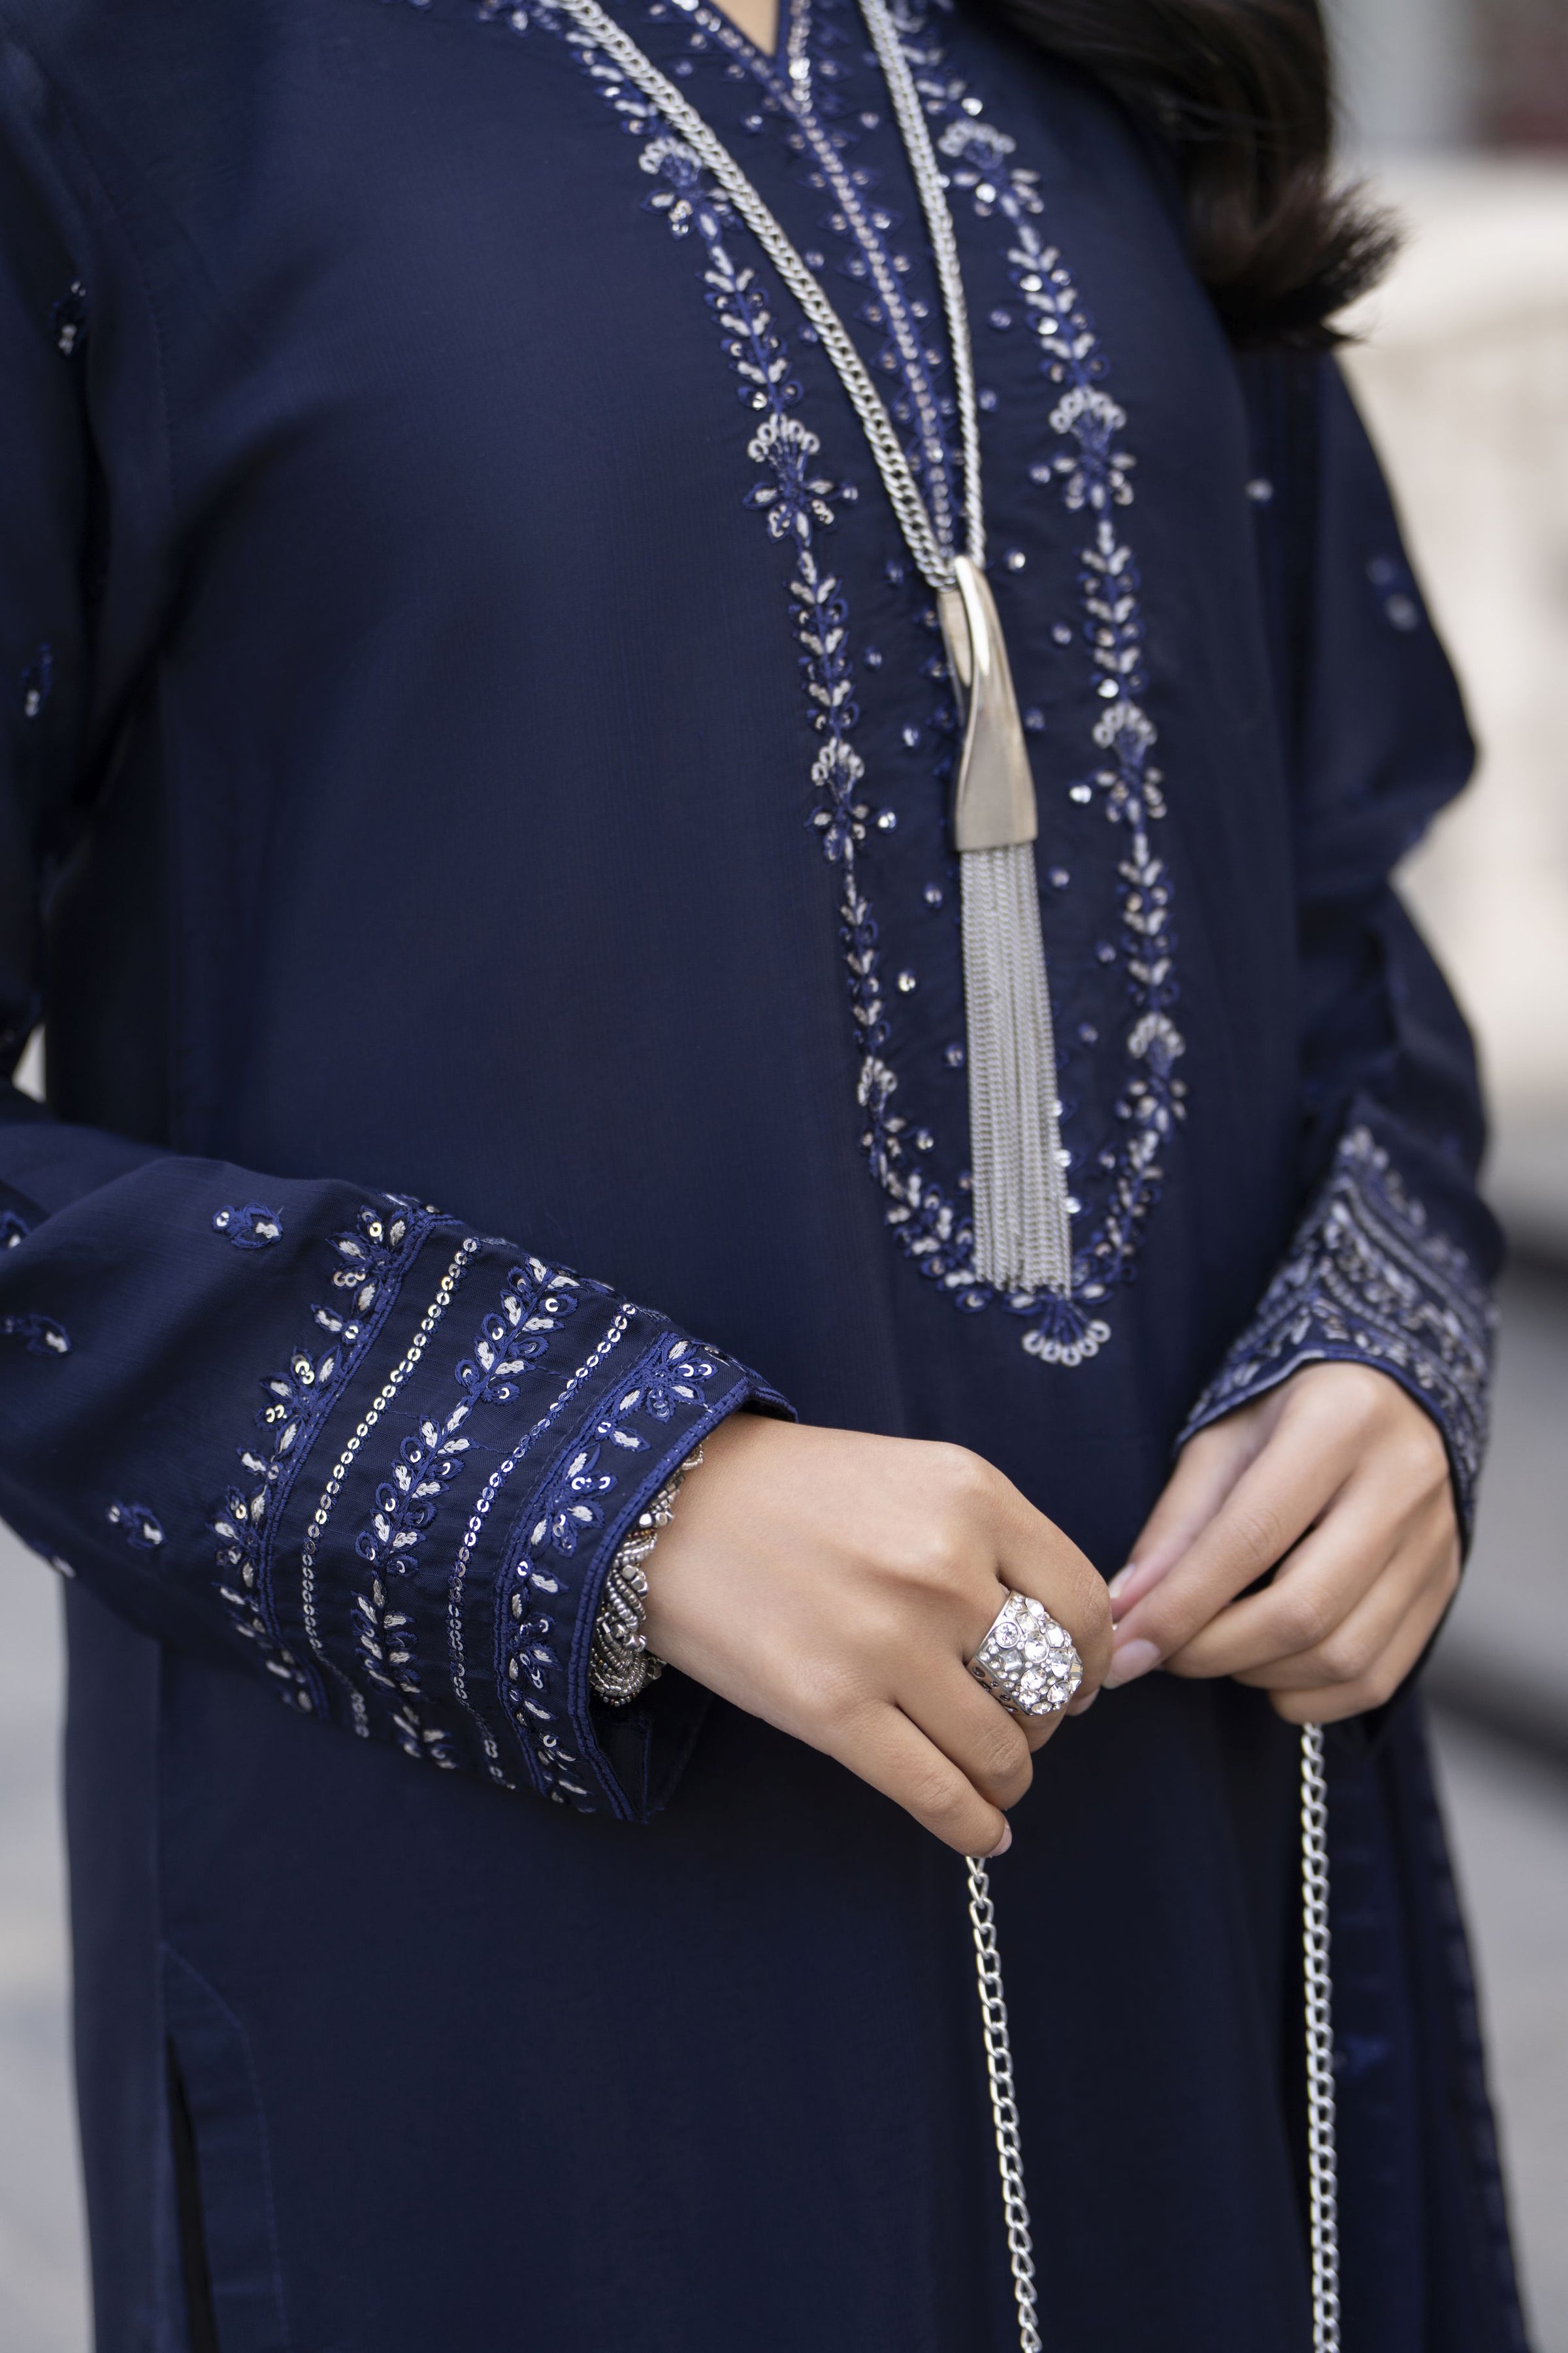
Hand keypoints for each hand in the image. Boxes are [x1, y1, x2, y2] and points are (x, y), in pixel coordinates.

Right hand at [642, 1415, 1112, 1855]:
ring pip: (1002, 1748)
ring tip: (993, 1775)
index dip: (1091, 1659)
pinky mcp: (833, 1710)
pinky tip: (985, 1833)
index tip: (1078, 1681)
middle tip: (1018, 1723)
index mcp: (973, 1496)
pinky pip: (937, 1794)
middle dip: (1044, 1718)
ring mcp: (889, 1642)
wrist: (669, 1507)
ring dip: (1009, 1775)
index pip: (1084, 1604)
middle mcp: (943, 1567)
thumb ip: (995, 1545)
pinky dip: (974, 1827)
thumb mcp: (917, 1479)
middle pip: (1049, 1682)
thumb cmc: (798, 1495)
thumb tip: (1073, 1648)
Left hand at [1099, 1364, 1458, 1723]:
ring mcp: (1434, 1541)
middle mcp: (1402, 1483)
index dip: (1180, 1605)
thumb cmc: (1289, 1416)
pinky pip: (1378, 1678)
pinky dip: (1310, 1696)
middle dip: (1215, 1651)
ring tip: (1218, 1648)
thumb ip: (1176, 1526)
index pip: (1251, 1538)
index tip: (1124, 1647)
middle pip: (1304, 1610)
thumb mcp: (1221, 1442)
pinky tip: (1270, 1667)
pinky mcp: (1445, 1587)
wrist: (1391, 1397)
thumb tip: (1129, 1608)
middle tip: (1164, 1654)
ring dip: (1260, 1675)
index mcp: (1338, 1424)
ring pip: (1344, 1655)